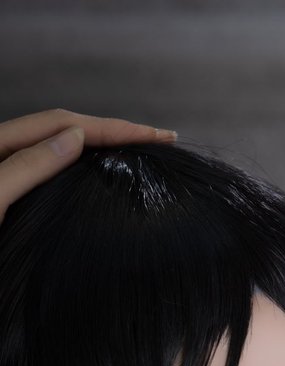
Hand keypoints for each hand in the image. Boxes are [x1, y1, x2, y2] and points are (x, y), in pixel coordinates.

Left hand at [0, 110, 175, 220]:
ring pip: (57, 156)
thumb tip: (74, 139)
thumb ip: (25, 168)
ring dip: (99, 150)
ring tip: (137, 155)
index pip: (62, 124)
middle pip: (63, 132)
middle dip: (112, 132)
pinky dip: (80, 178)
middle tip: (158, 140)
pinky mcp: (10, 211)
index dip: (111, 127)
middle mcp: (1, 161)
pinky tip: (98, 185)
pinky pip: (49, 183)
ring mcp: (6, 185)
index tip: (156, 135)